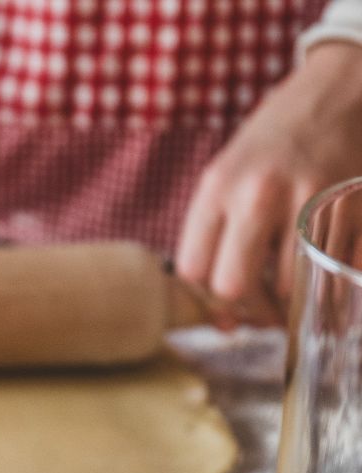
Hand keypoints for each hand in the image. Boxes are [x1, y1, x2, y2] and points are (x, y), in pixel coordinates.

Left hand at [176, 42, 361, 328]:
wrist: (343, 86)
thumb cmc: (277, 140)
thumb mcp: (228, 175)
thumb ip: (215, 238)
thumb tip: (223, 320)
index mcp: (218, 186)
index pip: (192, 271)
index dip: (206, 295)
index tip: (223, 296)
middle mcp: (258, 193)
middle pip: (233, 287)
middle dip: (246, 307)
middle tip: (260, 307)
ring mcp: (308, 198)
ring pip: (286, 287)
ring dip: (290, 299)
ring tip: (293, 286)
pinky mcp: (352, 204)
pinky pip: (334, 270)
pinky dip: (328, 280)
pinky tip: (323, 266)